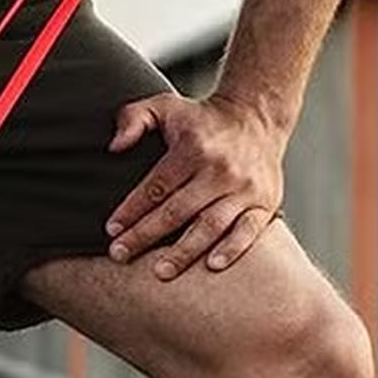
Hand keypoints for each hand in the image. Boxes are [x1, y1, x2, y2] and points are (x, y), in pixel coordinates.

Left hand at [104, 92, 285, 278]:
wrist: (256, 117)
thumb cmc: (201, 119)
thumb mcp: (164, 106)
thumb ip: (133, 119)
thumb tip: (114, 147)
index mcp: (193, 148)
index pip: (156, 186)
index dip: (131, 210)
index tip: (112, 230)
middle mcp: (220, 170)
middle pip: (177, 210)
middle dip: (145, 235)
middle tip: (119, 254)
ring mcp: (244, 189)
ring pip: (210, 225)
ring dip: (184, 251)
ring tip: (160, 271)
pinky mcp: (265, 202)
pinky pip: (249, 231)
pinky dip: (233, 249)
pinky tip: (212, 266)